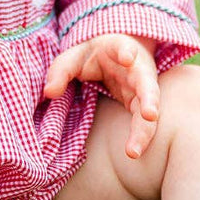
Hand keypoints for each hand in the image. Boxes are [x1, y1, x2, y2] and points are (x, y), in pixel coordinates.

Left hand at [43, 33, 159, 158]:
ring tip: (134, 150)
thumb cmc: (93, 55)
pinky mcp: (141, 105)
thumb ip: (61, 71)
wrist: (113, 56)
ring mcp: (142, 89)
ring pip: (150, 110)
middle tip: (149, 114)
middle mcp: (138, 70)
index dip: (125, 52)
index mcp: (120, 49)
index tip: (127, 57)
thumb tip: (49, 92)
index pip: (123, 48)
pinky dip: (140, 137)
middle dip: (149, 99)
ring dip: (144, 129)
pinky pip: (144, 122)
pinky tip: (133, 152)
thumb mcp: (74, 57)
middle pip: (147, 84)